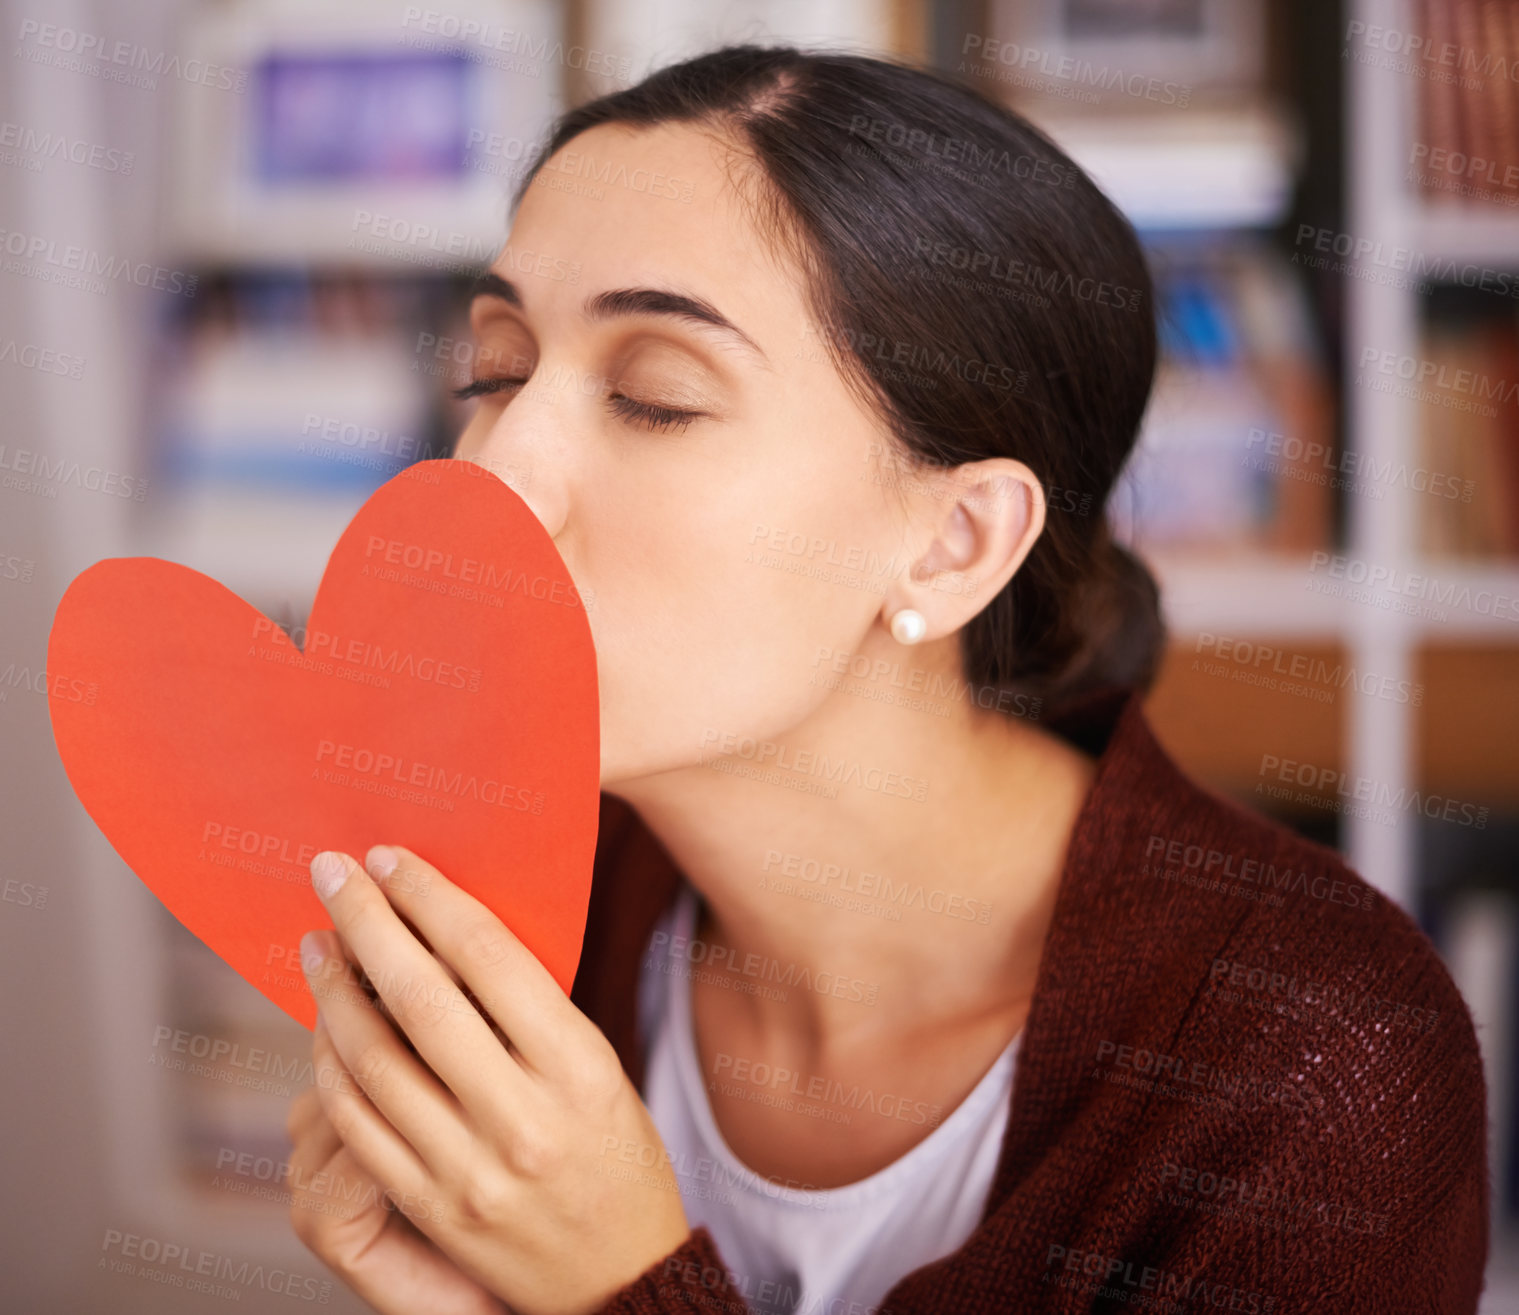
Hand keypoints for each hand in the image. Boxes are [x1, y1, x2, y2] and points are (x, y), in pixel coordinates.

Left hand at [295, 844, 691, 1314]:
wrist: (619, 1278)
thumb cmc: (616, 1155)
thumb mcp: (600, 1070)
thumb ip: (532, 1011)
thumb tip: (446, 929)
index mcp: (580, 1066)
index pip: (489, 957)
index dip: (429, 897)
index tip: (391, 859)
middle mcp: (525, 1117)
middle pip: (421, 999)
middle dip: (366, 923)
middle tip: (332, 873)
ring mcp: (471, 1169)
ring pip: (374, 1060)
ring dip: (333, 991)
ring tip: (317, 944)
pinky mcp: (432, 1208)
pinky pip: (359, 1125)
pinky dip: (331, 1067)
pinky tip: (324, 1029)